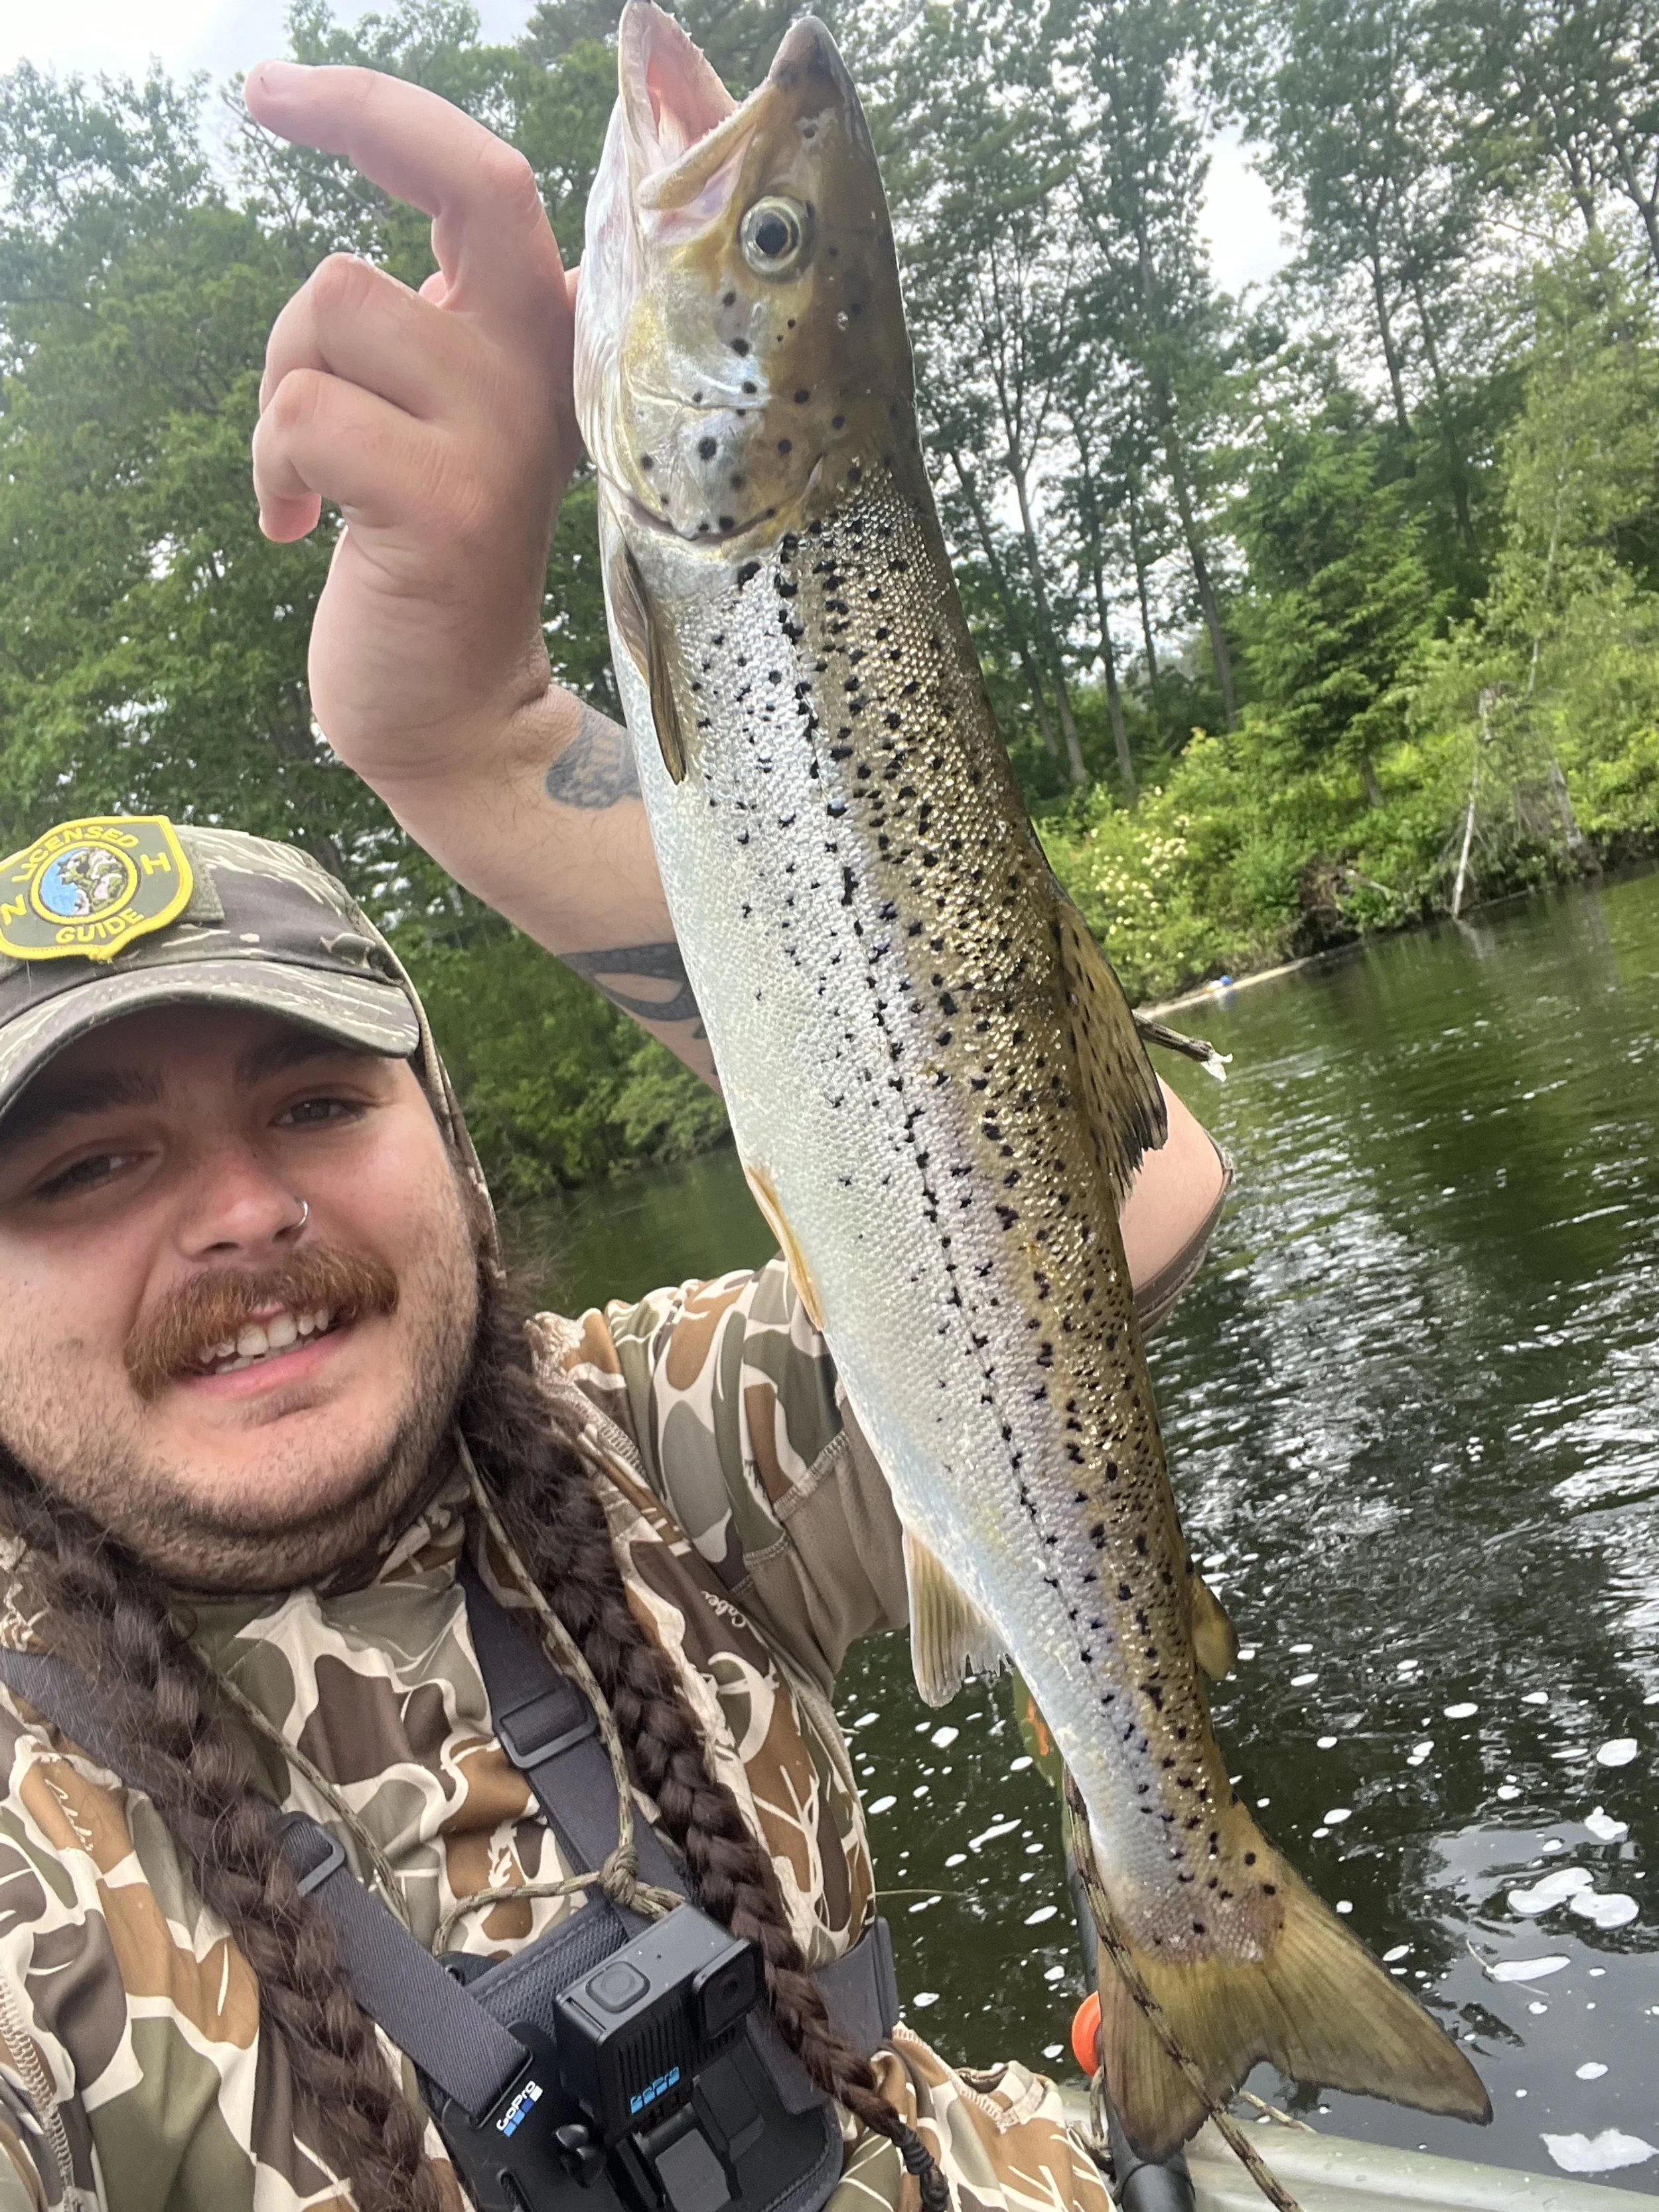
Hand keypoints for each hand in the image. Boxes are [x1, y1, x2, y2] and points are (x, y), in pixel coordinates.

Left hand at [246, 61, 580, 796]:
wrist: (458, 717)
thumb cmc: (433, 561)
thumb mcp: (456, 422)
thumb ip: (450, 327)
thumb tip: (406, 219)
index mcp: (545, 346)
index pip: (491, 181)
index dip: (387, 111)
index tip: (281, 91)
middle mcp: (543, 374)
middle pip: (464, 184)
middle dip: (355, 119)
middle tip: (262, 103)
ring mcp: (502, 438)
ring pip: (337, 306)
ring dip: (284, 385)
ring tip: (304, 472)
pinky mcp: (445, 506)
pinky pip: (305, 412)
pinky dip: (274, 466)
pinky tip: (294, 525)